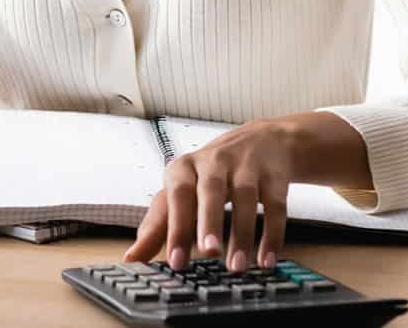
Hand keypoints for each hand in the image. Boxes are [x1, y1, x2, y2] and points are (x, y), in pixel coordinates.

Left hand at [123, 112, 368, 273]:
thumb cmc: (211, 174)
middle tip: (207, 253)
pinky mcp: (274, 174)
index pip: (176, 196)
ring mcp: (246, 166)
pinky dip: (273, 234)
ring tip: (236, 267)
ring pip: (245, 197)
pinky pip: (275, 205)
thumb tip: (131, 258)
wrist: (262, 140)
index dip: (176, 228)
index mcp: (184, 168)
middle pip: (210, 190)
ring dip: (242, 234)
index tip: (176, 262)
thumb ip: (157, 225)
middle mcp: (214, 162)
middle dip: (208, 221)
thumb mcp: (181, 193)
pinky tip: (267, 259)